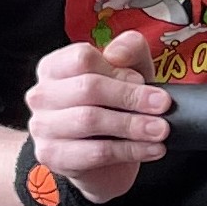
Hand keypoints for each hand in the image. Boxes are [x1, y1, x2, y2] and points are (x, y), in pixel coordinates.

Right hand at [24, 34, 167, 203]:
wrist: (102, 153)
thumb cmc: (115, 103)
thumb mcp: (130, 69)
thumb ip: (129, 49)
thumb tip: (117, 54)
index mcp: (56, 66)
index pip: (82, 58)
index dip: (117, 70)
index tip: (143, 80)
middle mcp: (42, 94)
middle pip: (87, 88)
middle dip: (132, 98)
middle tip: (163, 106)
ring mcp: (42, 126)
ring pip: (89, 120)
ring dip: (133, 125)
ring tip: (161, 129)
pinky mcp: (52, 156)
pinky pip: (93, 152)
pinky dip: (129, 150)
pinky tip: (152, 148)